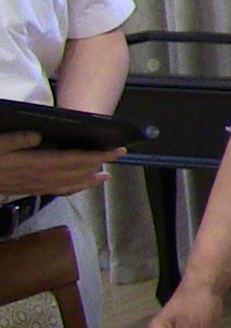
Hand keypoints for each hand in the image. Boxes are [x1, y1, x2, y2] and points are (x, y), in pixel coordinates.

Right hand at [0, 132, 123, 196]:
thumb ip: (16, 139)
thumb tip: (37, 135)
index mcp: (35, 163)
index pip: (75, 160)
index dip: (98, 156)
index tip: (116, 149)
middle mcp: (40, 177)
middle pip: (77, 172)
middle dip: (100, 164)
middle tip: (118, 154)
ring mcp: (36, 185)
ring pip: (69, 185)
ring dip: (89, 180)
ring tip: (104, 176)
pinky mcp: (29, 189)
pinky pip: (57, 191)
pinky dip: (72, 189)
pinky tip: (78, 186)